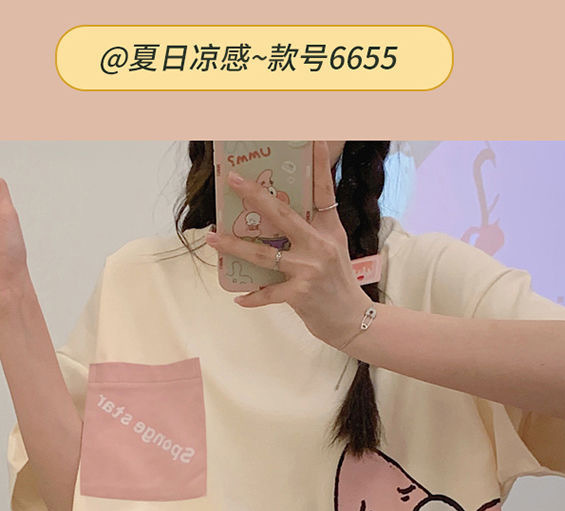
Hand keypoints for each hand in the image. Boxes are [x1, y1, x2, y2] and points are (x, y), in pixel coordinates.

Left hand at [205, 140, 369, 350]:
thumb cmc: (339, 284)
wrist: (353, 321)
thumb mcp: (334, 250)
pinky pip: (267, 292)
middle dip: (255, 195)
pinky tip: (238, 296)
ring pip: (263, 254)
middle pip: (282, 215)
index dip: (319, 163)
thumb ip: (311, 232)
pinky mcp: (300, 294)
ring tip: (211, 237)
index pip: (324, 191)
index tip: (314, 136)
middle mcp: (320, 246)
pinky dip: (252, 296)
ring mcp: (309, 270)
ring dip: (233, 246)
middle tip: (233, 180)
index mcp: (329, 230)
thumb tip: (276, 217)